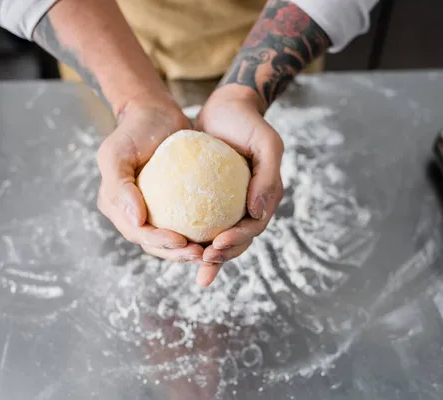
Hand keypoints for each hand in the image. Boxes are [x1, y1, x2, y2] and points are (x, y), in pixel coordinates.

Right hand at [96, 92, 204, 261]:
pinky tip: (221, 232)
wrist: (156, 112)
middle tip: (200, 254)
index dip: (159, 243)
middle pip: (156, 244)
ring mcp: (154, 209)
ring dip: (190, 249)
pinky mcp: (175, 203)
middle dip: (177, 254)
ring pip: (173, 238)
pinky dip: (202, 230)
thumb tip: (135, 221)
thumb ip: (119, 187)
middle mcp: (134, 213)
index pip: (138, 233)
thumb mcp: (116, 153)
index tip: (181, 242)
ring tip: (212, 250)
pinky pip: (189, 220)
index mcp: (117, 207)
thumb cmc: (134, 130)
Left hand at [194, 85, 284, 285]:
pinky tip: (174, 245)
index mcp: (265, 198)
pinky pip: (200, 221)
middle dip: (222, 255)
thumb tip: (258, 213)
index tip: (217, 245)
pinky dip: (191, 236)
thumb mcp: (267, 144)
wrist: (226, 106)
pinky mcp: (209, 200)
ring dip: (208, 256)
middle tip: (202, 259)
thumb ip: (268, 177)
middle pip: (237, 239)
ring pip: (219, 237)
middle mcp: (248, 206)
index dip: (238, 240)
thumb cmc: (247, 122)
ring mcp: (229, 205)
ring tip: (192, 266)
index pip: (253, 227)